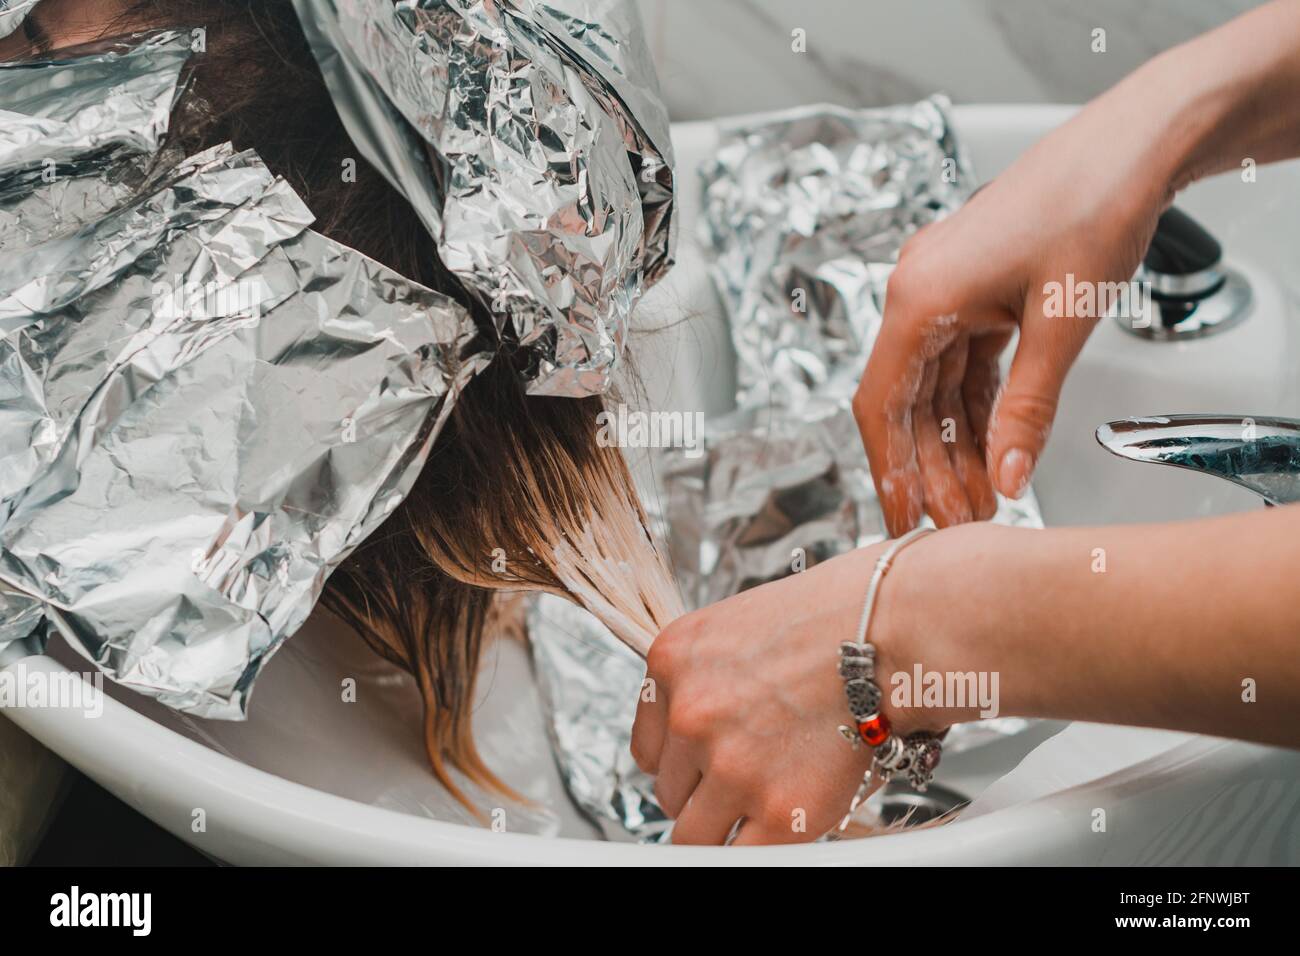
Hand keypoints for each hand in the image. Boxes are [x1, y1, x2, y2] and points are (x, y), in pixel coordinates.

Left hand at [629, 535, 963, 845]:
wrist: (896, 628)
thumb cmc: (840, 616)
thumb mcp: (742, 628)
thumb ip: (710, 681)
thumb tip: (704, 732)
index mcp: (672, 662)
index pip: (648, 745)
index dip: (680, 760)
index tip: (700, 764)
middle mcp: (689, 714)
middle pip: (668, 790)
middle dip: (704, 790)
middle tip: (748, 777)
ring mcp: (729, 766)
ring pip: (694, 835)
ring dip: (727, 825)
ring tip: (768, 800)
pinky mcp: (778, 809)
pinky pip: (742, 857)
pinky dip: (761, 847)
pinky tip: (785, 822)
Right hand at [854, 75, 1182, 535]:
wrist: (1133, 146)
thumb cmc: (1093, 207)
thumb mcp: (1060, 326)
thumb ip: (1027, 410)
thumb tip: (1009, 479)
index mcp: (919, 296)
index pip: (881, 403)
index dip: (889, 467)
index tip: (901, 516)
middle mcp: (919, 290)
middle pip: (908, 401)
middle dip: (931, 465)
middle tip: (954, 521)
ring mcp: (944, 288)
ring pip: (937, 387)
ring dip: (956, 442)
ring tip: (979, 496)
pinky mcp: (973, 288)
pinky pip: (963, 363)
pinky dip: (978, 407)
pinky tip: (993, 446)